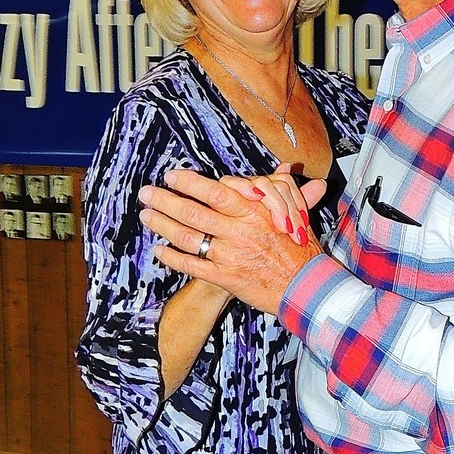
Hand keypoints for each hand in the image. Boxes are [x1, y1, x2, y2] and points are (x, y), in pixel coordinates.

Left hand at [138, 168, 320, 313]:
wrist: (306, 287)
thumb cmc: (301, 249)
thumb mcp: (296, 214)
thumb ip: (283, 190)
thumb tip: (285, 166)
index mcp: (254, 212)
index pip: (215, 191)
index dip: (190, 183)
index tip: (172, 176)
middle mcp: (239, 232)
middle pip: (193, 213)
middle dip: (165, 201)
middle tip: (146, 193)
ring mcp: (230, 256)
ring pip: (188, 238)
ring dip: (163, 225)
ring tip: (146, 216)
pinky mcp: (226, 278)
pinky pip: (192, 266)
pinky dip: (172, 258)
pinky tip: (157, 249)